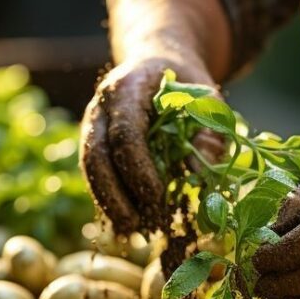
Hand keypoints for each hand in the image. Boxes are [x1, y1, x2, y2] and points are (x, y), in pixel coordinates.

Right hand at [81, 57, 224, 234]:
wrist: (158, 68)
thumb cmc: (187, 85)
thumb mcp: (208, 100)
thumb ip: (208, 132)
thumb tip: (198, 172)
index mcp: (128, 87)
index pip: (126, 132)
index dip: (138, 167)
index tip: (156, 196)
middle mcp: (102, 106)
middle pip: (96, 154)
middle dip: (113, 193)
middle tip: (134, 224)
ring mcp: (94, 125)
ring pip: (91, 167)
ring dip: (108, 201)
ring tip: (130, 230)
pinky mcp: (95, 143)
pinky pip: (96, 174)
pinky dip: (110, 199)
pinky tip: (126, 223)